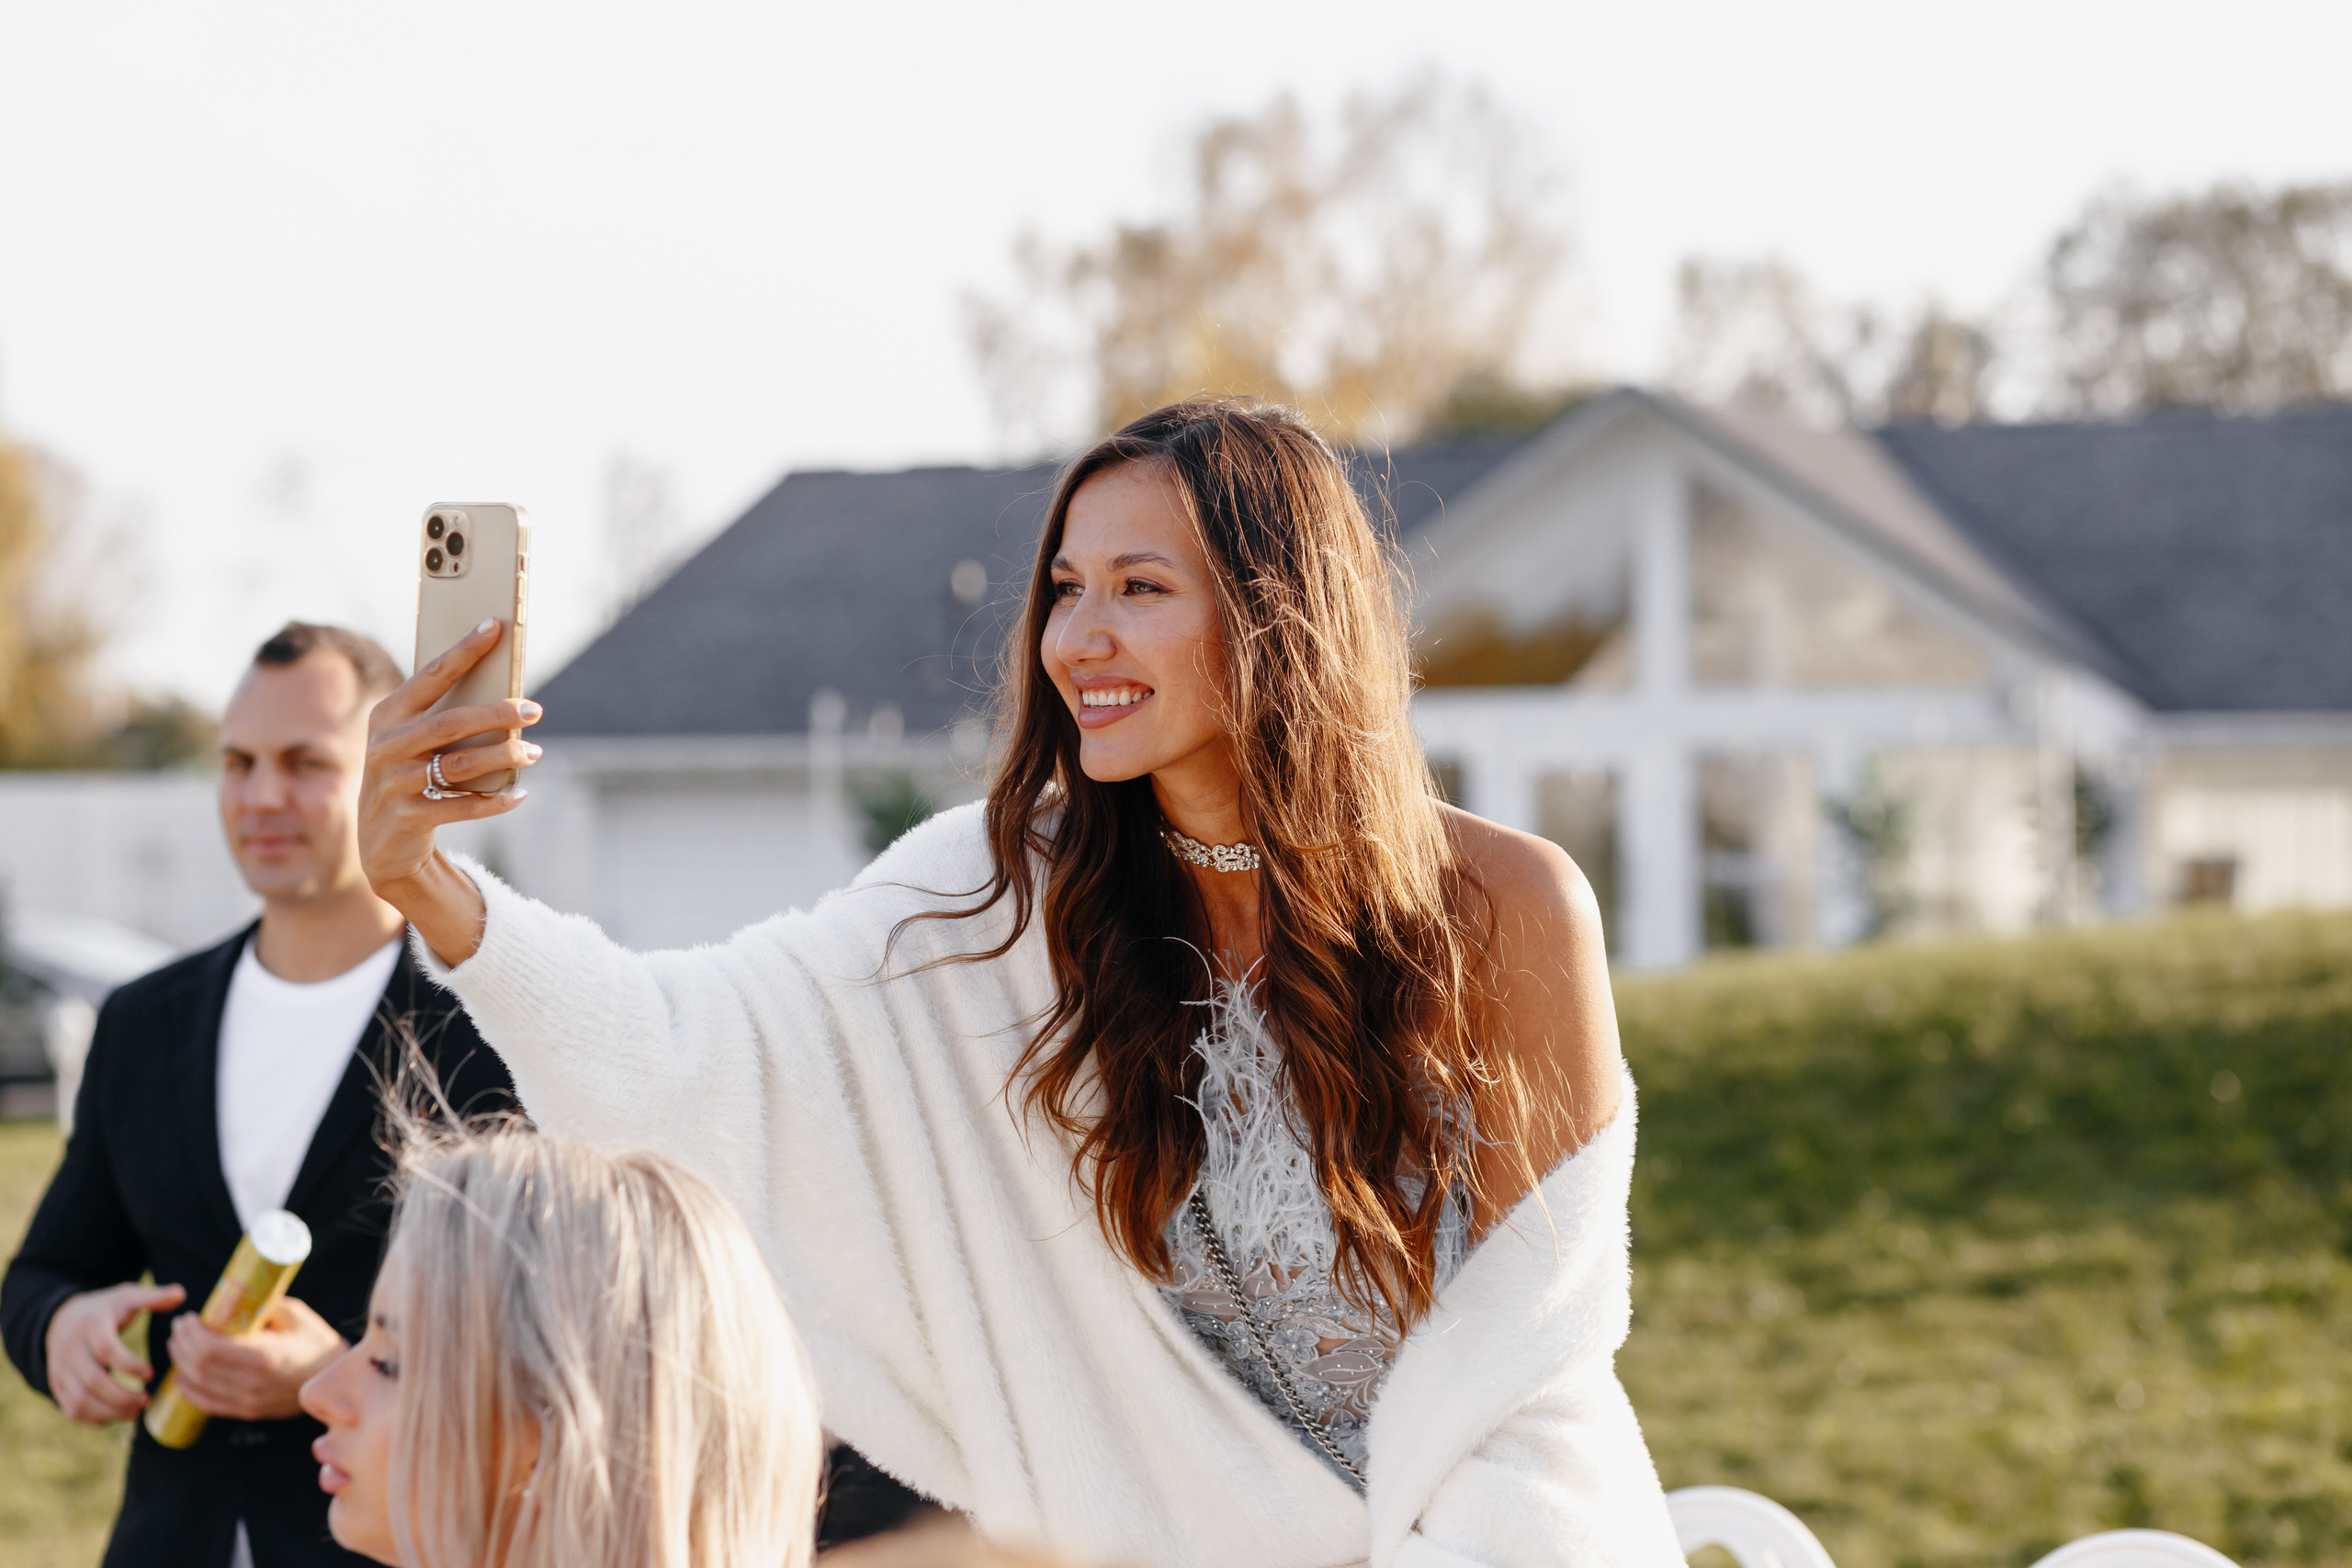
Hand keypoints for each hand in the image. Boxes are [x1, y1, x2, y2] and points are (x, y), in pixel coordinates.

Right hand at [45, 1281, 184, 1424]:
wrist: (62, 1319)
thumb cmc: (105, 1309)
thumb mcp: (126, 1296)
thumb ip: (153, 1296)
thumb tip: (181, 1293)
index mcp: (91, 1324)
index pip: (107, 1349)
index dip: (130, 1364)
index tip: (151, 1374)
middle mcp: (70, 1348)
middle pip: (93, 1381)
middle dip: (122, 1395)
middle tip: (146, 1400)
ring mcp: (60, 1369)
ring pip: (80, 1400)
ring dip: (110, 1411)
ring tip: (136, 1411)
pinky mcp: (56, 1384)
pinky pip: (72, 1409)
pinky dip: (94, 1418)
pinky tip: (117, 1415)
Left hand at [166, 1295, 347, 1422]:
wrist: (334, 1376)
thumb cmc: (316, 1340)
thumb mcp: (293, 1314)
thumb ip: (262, 1307)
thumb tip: (232, 1298)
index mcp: (264, 1356)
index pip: (210, 1350)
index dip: (191, 1334)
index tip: (188, 1318)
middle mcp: (252, 1383)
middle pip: (199, 1367)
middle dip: (182, 1345)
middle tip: (180, 1327)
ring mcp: (249, 1401)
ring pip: (198, 1386)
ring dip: (181, 1364)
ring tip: (179, 1345)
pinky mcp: (247, 1411)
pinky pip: (207, 1404)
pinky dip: (188, 1390)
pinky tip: (181, 1376)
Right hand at [361, 617, 542, 965]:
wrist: (382, 844)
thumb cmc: (410, 776)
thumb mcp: (414, 743)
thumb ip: (444, 716)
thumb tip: (504, 690)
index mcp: (387, 715)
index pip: (430, 675)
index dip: (463, 650)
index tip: (495, 626)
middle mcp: (385, 746)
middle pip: (451, 722)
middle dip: (497, 713)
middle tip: (534, 709)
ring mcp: (393, 783)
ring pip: (461, 764)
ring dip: (504, 757)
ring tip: (534, 751)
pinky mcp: (407, 816)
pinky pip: (461, 805)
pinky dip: (496, 801)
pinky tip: (519, 795)